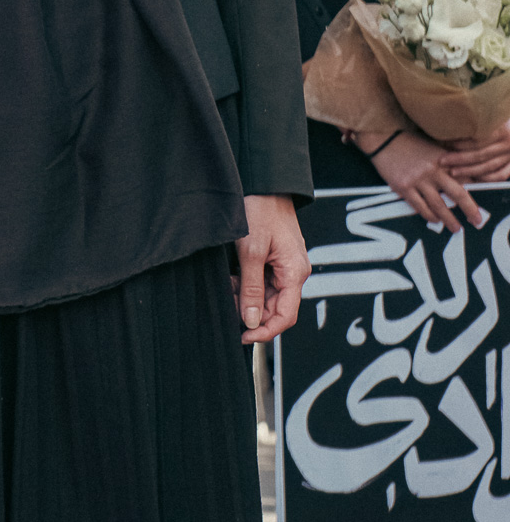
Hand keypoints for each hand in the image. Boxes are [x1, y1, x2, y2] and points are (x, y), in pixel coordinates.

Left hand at [233, 194, 309, 343]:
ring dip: (245, 297)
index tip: (243, 336)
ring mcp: (285, 265)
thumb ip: (251, 289)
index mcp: (295, 273)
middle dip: (250, 312)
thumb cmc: (261, 211)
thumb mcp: (251, 252)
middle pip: (275, 308)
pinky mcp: (275, 259)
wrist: (264, 184)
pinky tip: (231, 277)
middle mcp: (294, 272)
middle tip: (227, 306)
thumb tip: (251, 320)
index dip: (265, 331)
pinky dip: (245, 284)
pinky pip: (262, 282)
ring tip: (226, 287)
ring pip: (266, 296)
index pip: (286, 316)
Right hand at [370, 128, 483, 231]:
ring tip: (455, 228)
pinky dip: (428, 215)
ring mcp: (418, 180)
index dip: (475, 192)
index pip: (464, 179)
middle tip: (476, 221)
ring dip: (448, 219)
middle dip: (469, 210)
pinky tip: (434, 220)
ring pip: (438, 205)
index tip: (480, 203)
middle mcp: (433, 171)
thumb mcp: (433, 149)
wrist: (384, 139)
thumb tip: (463, 180)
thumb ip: (447, 164)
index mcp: (443, 160)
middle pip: (457, 194)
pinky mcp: (403, 187)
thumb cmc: (410, 143)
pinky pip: (419, 206)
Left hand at [440, 122, 509, 183]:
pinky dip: (486, 178)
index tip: (443, 143)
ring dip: (468, 171)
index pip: (477, 140)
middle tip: (442, 160)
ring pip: (488, 167)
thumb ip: (477, 120)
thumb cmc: (498, 117)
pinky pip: (500, 175)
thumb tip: (451, 121)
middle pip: (480, 155)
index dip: (459, 143)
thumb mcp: (491, 114)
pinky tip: (472, 178)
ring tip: (452, 171)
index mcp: (502, 130)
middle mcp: (508, 144)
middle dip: (459, 159)